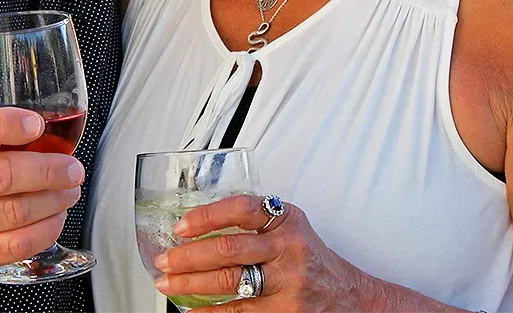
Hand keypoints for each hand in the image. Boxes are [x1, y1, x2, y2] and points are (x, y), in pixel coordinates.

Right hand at [0, 107, 85, 283]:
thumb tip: (44, 129)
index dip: (5, 124)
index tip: (36, 124)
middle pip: (1, 175)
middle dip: (48, 170)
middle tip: (72, 167)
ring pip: (14, 212)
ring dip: (53, 200)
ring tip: (69, 189)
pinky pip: (14, 245)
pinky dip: (44, 230)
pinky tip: (55, 217)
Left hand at [152, 195, 371, 310]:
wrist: (347, 296)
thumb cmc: (309, 258)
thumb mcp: (290, 228)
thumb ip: (256, 222)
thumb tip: (200, 226)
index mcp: (287, 220)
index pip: (242, 209)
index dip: (207, 217)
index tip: (181, 226)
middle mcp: (290, 249)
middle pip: (229, 250)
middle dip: (189, 257)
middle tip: (165, 260)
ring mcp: (289, 283)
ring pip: (230, 283)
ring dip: (192, 285)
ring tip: (169, 284)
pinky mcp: (285, 312)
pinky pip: (239, 312)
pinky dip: (210, 312)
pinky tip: (193, 310)